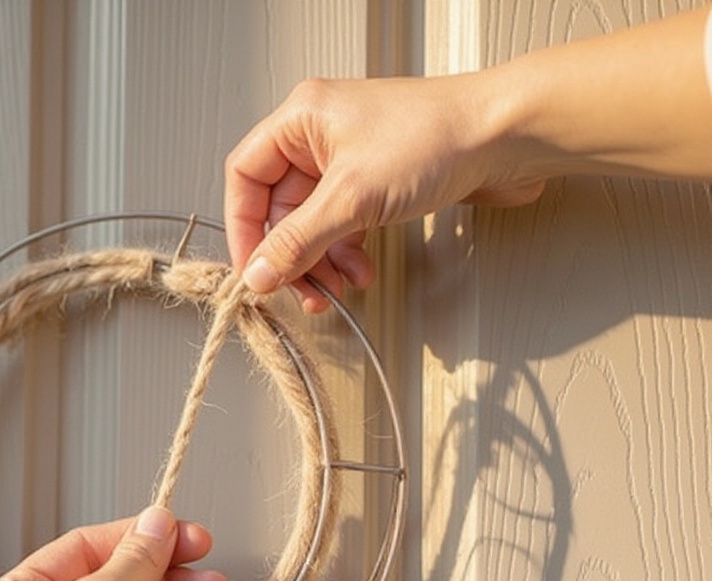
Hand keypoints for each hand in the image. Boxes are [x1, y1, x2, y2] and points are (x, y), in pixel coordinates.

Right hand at [224, 75, 542, 311]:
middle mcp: (320, 137)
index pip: (246, 176)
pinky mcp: (376, 184)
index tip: (253, 270)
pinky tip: (362, 272)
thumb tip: (259, 274)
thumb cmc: (436, 138)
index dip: (243, 228)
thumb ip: (298, 243)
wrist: (506, 138)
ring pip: (313, 224)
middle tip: (301, 292)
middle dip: (292, 256)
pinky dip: (347, 254)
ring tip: (338, 289)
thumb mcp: (351, 198)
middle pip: (280, 209)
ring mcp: (349, 161)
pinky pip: (343, 227)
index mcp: (302, 120)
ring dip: (322, 263)